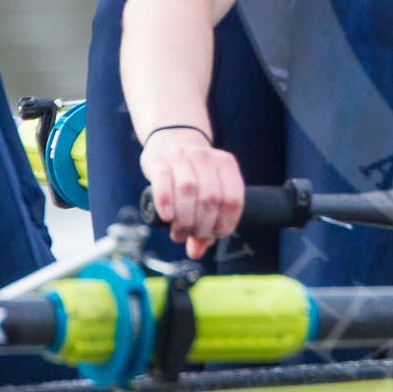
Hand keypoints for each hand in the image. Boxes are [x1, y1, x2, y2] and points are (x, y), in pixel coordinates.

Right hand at [139, 125, 245, 259]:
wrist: (172, 139)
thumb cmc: (193, 173)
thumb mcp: (207, 192)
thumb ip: (207, 221)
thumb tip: (196, 252)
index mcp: (226, 165)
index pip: (233, 200)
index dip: (225, 224)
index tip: (213, 235)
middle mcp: (206, 158)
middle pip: (210, 199)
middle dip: (201, 226)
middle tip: (191, 236)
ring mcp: (182, 157)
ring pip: (188, 190)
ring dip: (183, 220)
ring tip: (179, 233)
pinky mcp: (159, 160)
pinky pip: (163, 181)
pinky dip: (166, 202)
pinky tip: (167, 217)